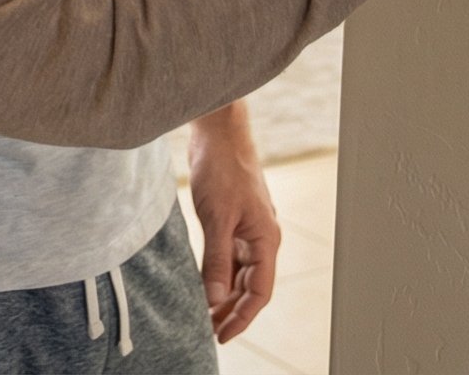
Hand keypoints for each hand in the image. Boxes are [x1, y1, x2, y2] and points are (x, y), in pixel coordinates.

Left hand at [186, 111, 279, 342]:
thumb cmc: (223, 167)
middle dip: (232, 311)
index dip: (242, 317)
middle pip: (251, 286)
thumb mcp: (217, 218)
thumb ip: (217, 261)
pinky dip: (217, 273)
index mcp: (266, 240)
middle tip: (208, 331)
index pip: (259, 292)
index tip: (222, 336)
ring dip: (224, 294)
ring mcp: (248, 228)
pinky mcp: (232, 219)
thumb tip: (215, 300)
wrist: (218, 132)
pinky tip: (202, 283)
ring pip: (239, 272)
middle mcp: (261, 237)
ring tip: (203, 314)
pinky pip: (229, 256)